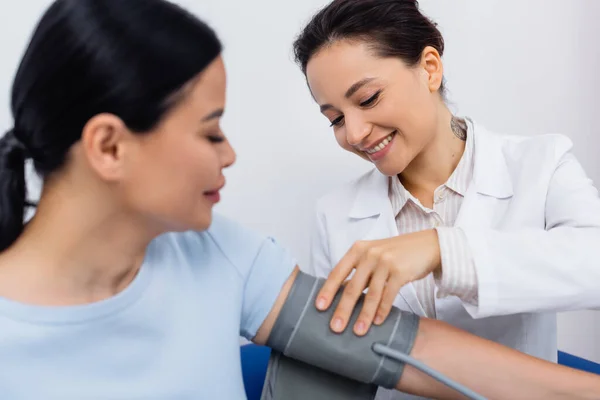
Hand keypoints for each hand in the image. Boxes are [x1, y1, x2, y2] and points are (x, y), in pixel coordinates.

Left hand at [316, 229, 440, 335]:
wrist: (427, 245)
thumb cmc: (396, 253)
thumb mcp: (373, 255)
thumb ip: (358, 271)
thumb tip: (340, 294)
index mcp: (357, 250)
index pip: (337, 272)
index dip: (327, 290)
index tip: (319, 307)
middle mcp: (369, 254)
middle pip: (352, 287)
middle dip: (343, 310)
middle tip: (335, 327)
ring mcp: (385, 262)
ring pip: (370, 294)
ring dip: (364, 316)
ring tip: (358, 331)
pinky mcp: (400, 271)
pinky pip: (388, 295)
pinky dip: (382, 310)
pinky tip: (377, 322)